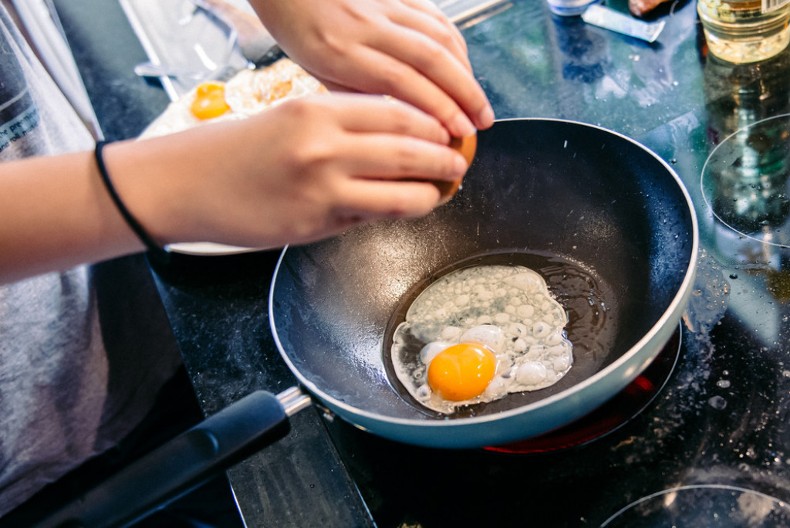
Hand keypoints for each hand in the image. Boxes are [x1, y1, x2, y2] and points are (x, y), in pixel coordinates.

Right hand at [111, 94, 468, 248]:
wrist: (184, 183)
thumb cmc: (234, 151)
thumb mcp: (290, 120)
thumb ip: (340, 128)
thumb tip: (391, 144)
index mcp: (318, 108)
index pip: (396, 111)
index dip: (431, 124)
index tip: (447, 131)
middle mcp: (324, 144)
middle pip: (409, 148)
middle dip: (444, 158)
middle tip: (458, 164)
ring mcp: (322, 186)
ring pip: (401, 191)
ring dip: (430, 193)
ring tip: (442, 191)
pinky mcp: (314, 223)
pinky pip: (370, 218)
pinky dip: (394, 214)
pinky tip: (404, 211)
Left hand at [248, 0, 493, 137]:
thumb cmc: (297, 31)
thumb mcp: (315, 72)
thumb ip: (356, 94)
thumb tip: (400, 121)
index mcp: (340, 52)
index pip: (402, 82)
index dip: (438, 109)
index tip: (458, 134)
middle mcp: (366, 25)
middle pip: (431, 59)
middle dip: (465, 95)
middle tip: (482, 124)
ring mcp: (383, 5)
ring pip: (439, 36)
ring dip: (467, 72)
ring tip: (479, 103)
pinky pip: (435, 17)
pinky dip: (457, 44)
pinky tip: (464, 67)